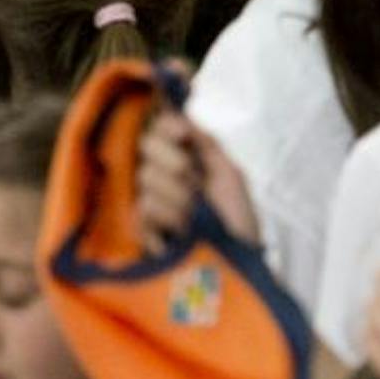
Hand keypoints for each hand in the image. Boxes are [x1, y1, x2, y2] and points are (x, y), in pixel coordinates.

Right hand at [135, 104, 259, 252]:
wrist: (238, 262)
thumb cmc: (238, 219)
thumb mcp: (229, 175)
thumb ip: (205, 143)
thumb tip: (180, 116)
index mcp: (183, 157)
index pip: (159, 127)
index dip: (167, 127)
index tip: (182, 136)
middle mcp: (161, 173)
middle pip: (146, 147)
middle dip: (175, 164)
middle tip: (194, 185)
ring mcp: (148, 201)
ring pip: (146, 179)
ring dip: (178, 200)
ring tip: (194, 218)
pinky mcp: (141, 230)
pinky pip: (141, 211)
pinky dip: (166, 221)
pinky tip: (180, 233)